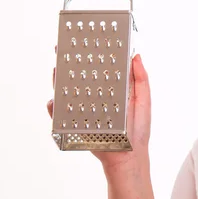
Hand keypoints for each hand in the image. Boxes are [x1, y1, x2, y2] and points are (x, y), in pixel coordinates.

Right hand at [48, 47, 151, 171]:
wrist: (128, 157)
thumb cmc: (138, 130)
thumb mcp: (144, 101)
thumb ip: (141, 80)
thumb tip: (135, 56)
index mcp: (114, 91)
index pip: (101, 70)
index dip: (94, 56)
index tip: (87, 42)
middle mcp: (97, 99)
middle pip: (80, 79)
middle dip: (71, 65)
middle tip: (63, 50)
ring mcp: (86, 111)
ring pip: (68, 94)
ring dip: (59, 82)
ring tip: (56, 69)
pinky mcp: (77, 125)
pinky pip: (61, 115)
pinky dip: (54, 108)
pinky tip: (53, 100)